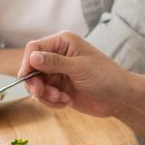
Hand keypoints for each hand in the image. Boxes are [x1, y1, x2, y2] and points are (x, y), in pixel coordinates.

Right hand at [19, 31, 134, 117]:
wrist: (120, 98)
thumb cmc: (105, 77)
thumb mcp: (79, 68)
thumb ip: (54, 62)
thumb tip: (32, 57)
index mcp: (63, 43)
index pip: (35, 48)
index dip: (27, 62)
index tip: (25, 76)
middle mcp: (57, 56)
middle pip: (32, 68)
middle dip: (36, 83)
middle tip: (41, 94)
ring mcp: (57, 73)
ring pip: (36, 84)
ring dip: (46, 94)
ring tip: (62, 99)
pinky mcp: (59, 88)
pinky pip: (44, 95)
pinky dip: (52, 101)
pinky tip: (67, 101)